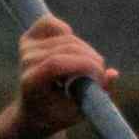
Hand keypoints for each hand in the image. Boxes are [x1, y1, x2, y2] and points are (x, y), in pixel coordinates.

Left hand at [12, 15, 109, 134]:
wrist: (32, 112)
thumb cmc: (58, 115)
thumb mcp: (79, 113)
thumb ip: (96, 95)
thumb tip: (113, 74)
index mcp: (32, 83)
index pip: (55, 63)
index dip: (84, 64)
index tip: (101, 76)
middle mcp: (26, 63)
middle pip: (67, 48)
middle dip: (92, 60)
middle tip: (101, 76)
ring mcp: (25, 49)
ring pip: (67, 38)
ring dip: (86, 51)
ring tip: (88, 68)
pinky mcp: (28, 39)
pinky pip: (51, 23)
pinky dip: (66, 32)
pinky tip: (71, 49)